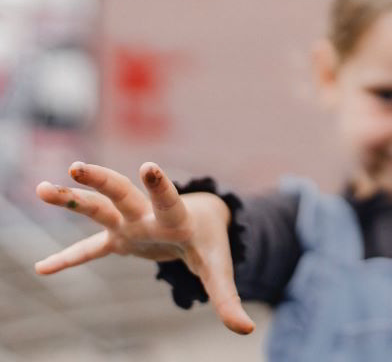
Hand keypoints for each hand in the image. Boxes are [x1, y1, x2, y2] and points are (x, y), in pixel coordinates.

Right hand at [34, 161, 254, 333]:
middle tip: (77, 167)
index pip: (168, 200)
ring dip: (72, 199)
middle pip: (122, 193)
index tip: (148, 166)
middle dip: (101, 180)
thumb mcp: (219, 270)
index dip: (160, 186)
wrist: (202, 221)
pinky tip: (41, 269)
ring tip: (41, 189)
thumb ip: (228, 298)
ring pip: (98, 208)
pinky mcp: (120, 238)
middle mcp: (148, 216)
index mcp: (176, 219)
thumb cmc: (210, 243)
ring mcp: (130, 225)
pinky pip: (89, 249)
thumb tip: (246, 330)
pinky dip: (68, 259)